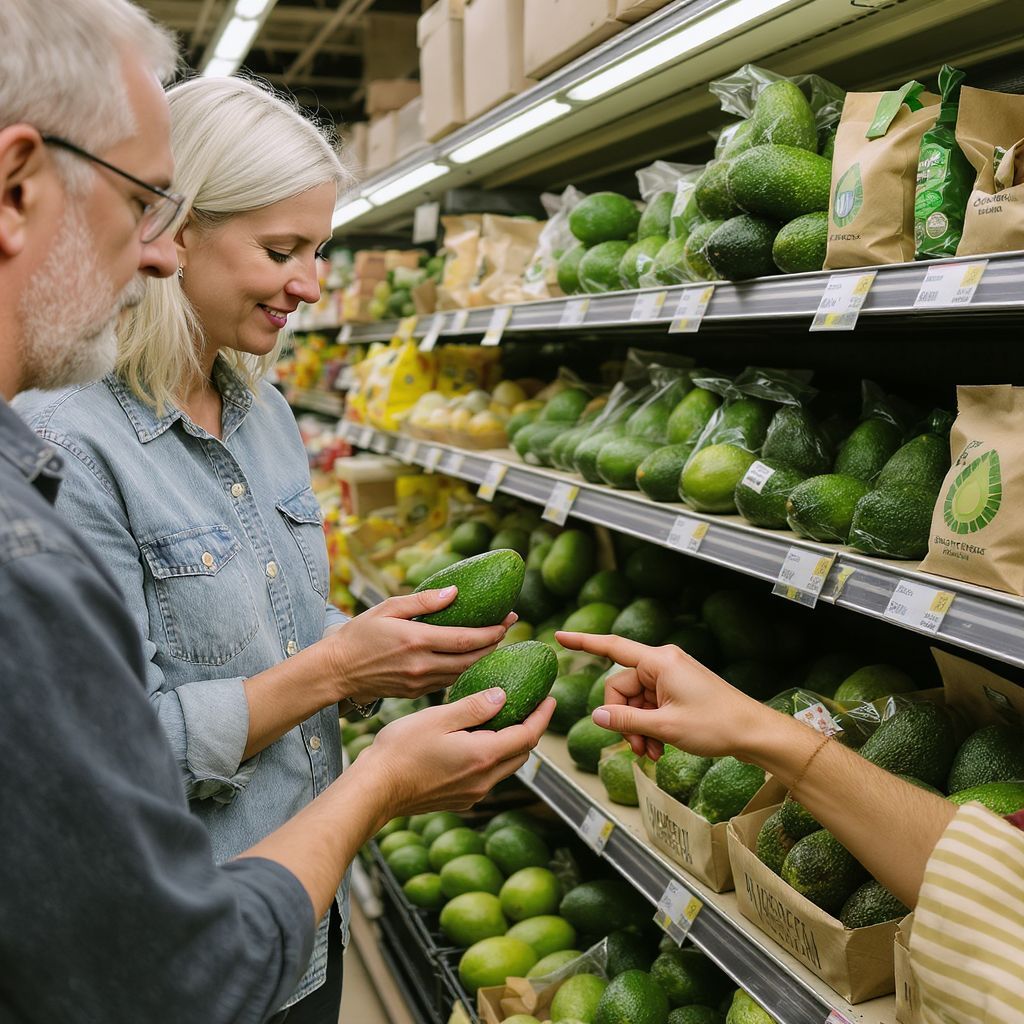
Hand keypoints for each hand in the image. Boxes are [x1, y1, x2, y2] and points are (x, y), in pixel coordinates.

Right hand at [325, 587, 514, 705]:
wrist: (336, 671)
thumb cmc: (359, 634)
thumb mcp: (387, 608)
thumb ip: (423, 601)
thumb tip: (455, 592)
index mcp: (416, 641)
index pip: (466, 639)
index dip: (492, 631)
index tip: (508, 619)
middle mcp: (422, 665)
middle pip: (471, 660)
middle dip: (495, 644)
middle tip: (509, 628)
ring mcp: (420, 683)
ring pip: (463, 674)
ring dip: (484, 659)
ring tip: (497, 642)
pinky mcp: (416, 694)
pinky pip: (449, 683)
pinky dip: (466, 672)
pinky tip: (474, 660)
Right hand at [362, 688, 555, 817]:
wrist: (374, 790)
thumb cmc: (401, 750)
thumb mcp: (439, 718)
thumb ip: (474, 707)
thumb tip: (503, 696)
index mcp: (483, 756)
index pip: (528, 736)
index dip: (542, 716)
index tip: (550, 698)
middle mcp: (484, 780)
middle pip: (521, 753)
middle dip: (531, 729)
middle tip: (531, 706)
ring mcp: (472, 794)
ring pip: (505, 766)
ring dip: (512, 744)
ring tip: (506, 720)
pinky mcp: (459, 800)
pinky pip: (487, 777)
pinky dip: (492, 757)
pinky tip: (478, 741)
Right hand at [555, 631, 770, 759]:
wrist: (753, 733)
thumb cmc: (716, 725)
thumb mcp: (665, 726)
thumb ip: (627, 721)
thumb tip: (597, 717)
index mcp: (658, 661)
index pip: (611, 647)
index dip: (583, 642)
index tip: (559, 636)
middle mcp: (662, 663)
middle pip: (621, 687)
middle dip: (624, 719)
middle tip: (637, 747)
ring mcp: (671, 676)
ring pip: (635, 701)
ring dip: (638, 728)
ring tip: (651, 753)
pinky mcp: (677, 689)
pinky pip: (650, 705)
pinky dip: (650, 726)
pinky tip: (658, 748)